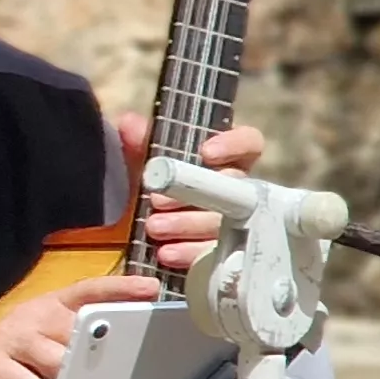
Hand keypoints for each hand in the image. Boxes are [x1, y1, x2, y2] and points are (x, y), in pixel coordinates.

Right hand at [0, 276, 162, 378]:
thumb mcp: (50, 357)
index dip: (119, 288)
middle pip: (78, 331)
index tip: (150, 289)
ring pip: (58, 362)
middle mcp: (27, 318)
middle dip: (92, 358)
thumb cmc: (14, 376)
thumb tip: (122, 356)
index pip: (86, 291)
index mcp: (46, 309)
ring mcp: (4, 339)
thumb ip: (79, 348)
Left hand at [118, 115, 268, 274]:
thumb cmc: (154, 186)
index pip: (249, 143)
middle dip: (198, 192)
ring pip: (224, 222)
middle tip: (158, 199)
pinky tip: (166, 253)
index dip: (234, 145)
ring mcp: (233, 222)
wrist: (135, 230)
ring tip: (154, 227)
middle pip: (232, 187)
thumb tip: (130, 125)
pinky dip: (189, 253)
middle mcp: (235, 189)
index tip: (206, 152)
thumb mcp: (143, 162)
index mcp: (226, 160)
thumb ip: (140, 142)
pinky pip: (213, 254)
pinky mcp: (220, 251)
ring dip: (188, 224)